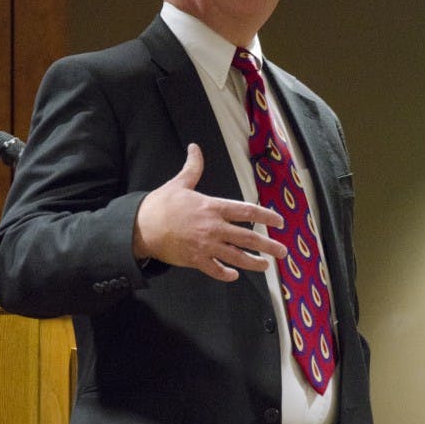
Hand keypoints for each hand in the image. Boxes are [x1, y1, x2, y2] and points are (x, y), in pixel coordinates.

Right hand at [133, 143, 286, 281]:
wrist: (142, 227)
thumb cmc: (161, 205)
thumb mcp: (180, 183)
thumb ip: (193, 167)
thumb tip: (195, 147)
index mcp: (213, 207)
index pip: (246, 211)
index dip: (265, 216)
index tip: (279, 221)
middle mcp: (214, 228)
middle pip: (248, 238)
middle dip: (268, 245)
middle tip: (282, 251)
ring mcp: (206, 246)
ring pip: (236, 257)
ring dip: (253, 263)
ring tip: (266, 266)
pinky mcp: (196, 260)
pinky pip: (216, 270)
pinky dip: (226, 274)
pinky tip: (234, 275)